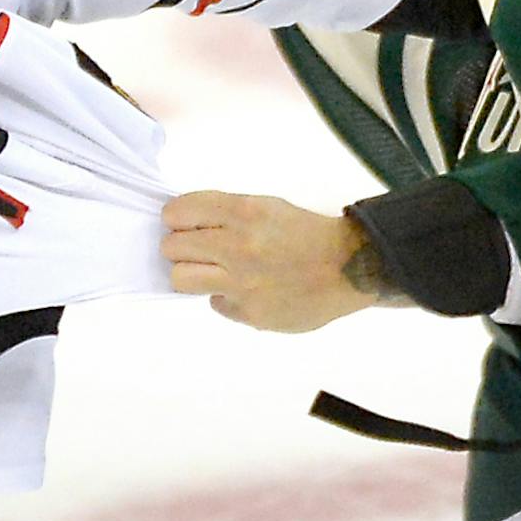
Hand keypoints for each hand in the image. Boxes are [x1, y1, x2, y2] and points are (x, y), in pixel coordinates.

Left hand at [161, 190, 380, 332]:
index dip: (174, 218)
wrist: (348, 267)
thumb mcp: (266, 207)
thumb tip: (187, 224)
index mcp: (243, 213)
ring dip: (190, 273)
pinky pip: (215, 303)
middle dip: (177, 246)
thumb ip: (227, 214)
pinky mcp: (249, 313)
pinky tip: (245, 290)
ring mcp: (241, 283)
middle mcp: (237, 247)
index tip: (178, 223)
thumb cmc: (305, 232)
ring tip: (208, 271)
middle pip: (172, 248)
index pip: (179, 212)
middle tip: (192, 249)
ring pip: (180, 279)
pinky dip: (225, 296)